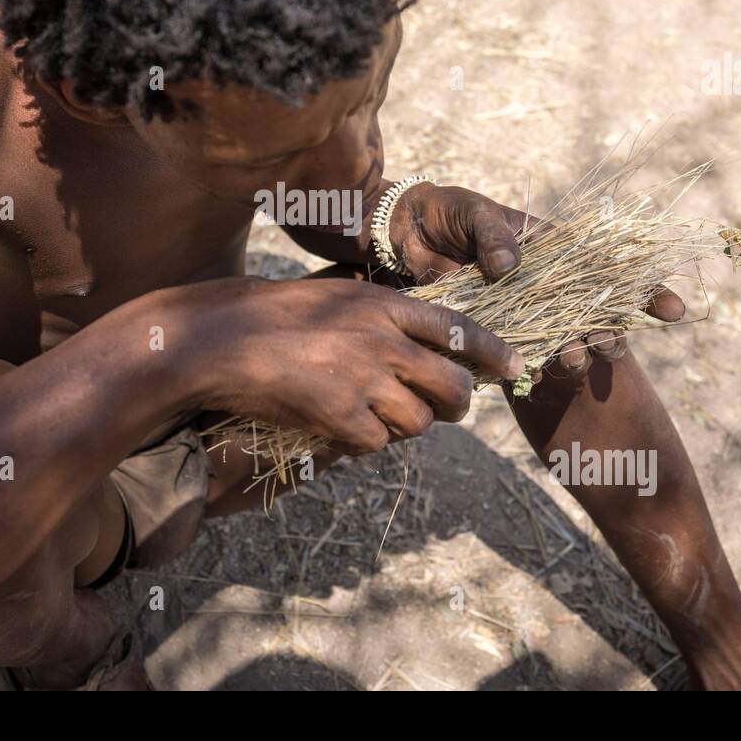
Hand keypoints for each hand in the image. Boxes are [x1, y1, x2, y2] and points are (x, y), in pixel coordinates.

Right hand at [176, 276, 524, 454]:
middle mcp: (385, 343)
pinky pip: (377, 443)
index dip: (494, 352)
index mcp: (386, 306)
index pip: (460, 328)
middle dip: (458, 403)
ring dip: (405, 425)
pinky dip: (364, 441)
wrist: (225, 340)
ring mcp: (366, 382)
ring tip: (376, 414)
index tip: (515, 368)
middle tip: (449, 408)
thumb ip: (383, 319)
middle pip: (453, 386)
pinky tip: (341, 424)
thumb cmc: (277, 315)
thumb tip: (424, 351)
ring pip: (420, 422)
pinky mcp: (342, 418)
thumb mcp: (339, 297)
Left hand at [384, 182, 685, 385]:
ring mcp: (521, 311)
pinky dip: (525, 365)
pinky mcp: (491, 330)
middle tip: (610, 343)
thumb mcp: (475, 213)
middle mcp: (547, 285)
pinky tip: (533, 375)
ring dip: (573, 351)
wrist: (404, 233)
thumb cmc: (449, 213)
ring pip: (559, 338)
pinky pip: (515, 352)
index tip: (674, 311)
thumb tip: (508, 266)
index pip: (613, 270)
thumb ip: (495, 236)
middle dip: (609, 331)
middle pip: (593, 313)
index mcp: (557, 250)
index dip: (646, 291)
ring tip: (575, 359)